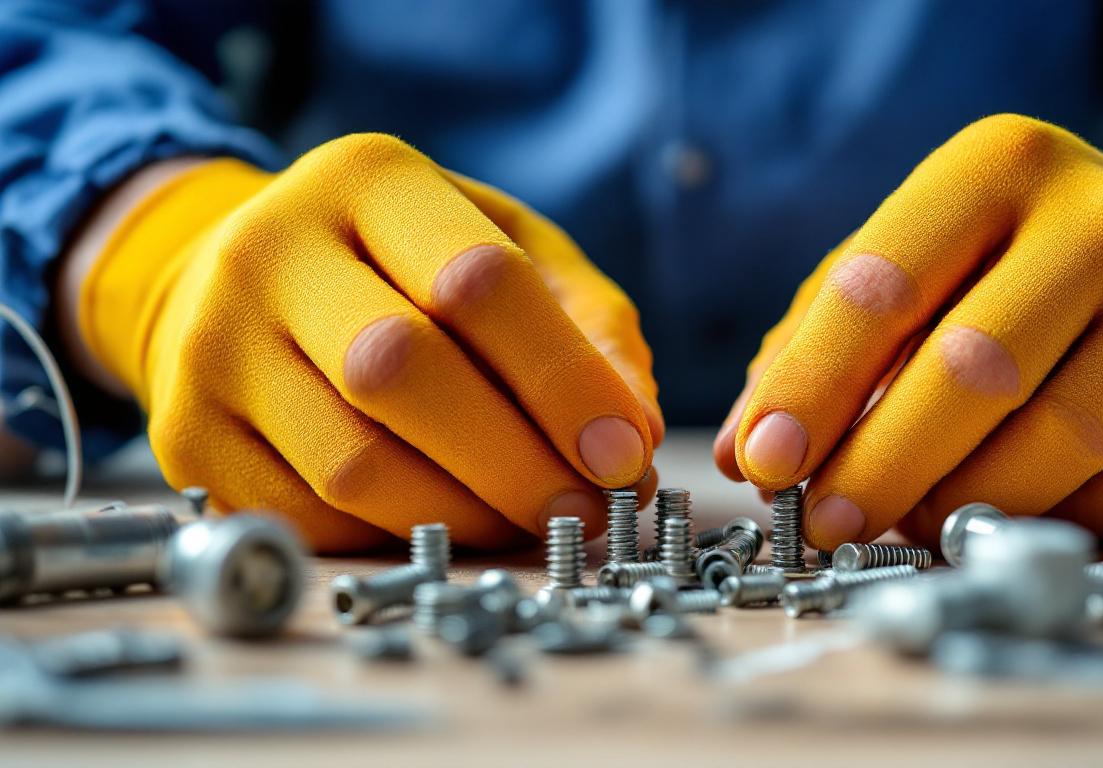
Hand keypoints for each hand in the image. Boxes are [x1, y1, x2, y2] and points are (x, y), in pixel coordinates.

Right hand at [64, 134, 660, 551]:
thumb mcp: (513, 251)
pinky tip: (441, 519)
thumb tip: (631, 436)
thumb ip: (589, 326)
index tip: (624, 455)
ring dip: (464, 514)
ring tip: (523, 519)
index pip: (477, 281)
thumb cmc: (411, 269)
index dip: (563, 381)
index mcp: (367, 181)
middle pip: (399, 371)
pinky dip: (395, 537)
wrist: (246, 284)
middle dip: (514, 461)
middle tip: (583, 510)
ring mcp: (211, 347)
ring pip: (352, 464)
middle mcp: (271, 250)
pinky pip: (308, 519)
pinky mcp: (186, 439)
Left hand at [716, 114, 1102, 547]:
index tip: (764, 462)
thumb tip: (747, 452)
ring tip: (911, 517)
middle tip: (825, 522)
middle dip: (881, 465)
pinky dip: (1046, 519)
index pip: (882, 285)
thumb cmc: (1001, 267)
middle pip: (973, 372)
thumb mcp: (904, 267)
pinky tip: (1006, 505)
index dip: (812, 387)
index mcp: (998, 167)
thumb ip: (814, 348)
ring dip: (961, 505)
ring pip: (1055, 445)